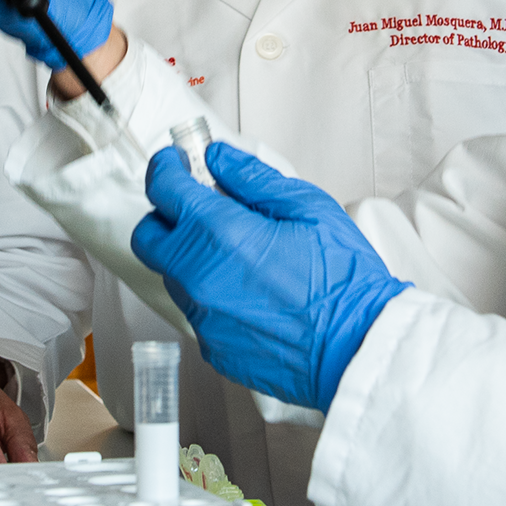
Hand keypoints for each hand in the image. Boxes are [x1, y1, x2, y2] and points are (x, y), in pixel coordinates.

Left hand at [133, 143, 407, 411]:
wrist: (357, 347)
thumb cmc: (343, 278)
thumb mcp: (308, 207)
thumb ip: (253, 178)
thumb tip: (218, 158)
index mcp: (220, 233)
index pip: (164, 189)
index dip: (166, 167)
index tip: (175, 162)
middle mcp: (199, 276)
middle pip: (148, 236)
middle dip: (165, 214)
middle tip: (197, 206)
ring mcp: (202, 315)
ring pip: (173, 275)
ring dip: (191, 256)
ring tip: (240, 254)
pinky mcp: (212, 347)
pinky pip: (197, 310)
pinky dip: (213, 293)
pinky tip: (252, 291)